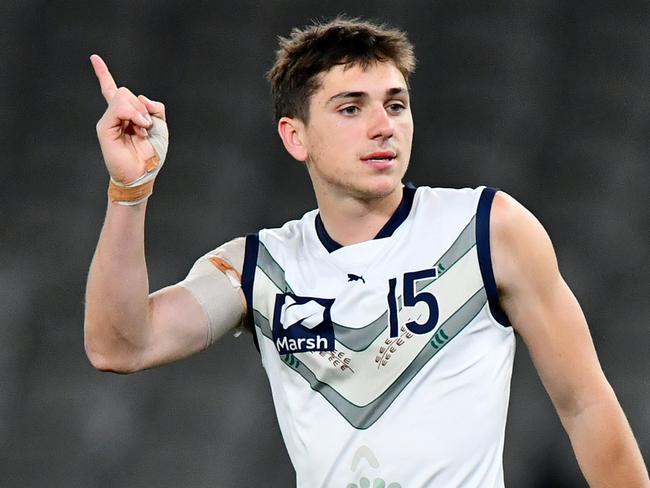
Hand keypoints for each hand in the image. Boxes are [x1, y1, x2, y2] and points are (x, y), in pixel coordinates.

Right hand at [90, 54, 166, 184]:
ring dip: (139, 112)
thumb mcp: (161, 127)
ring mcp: (108, 121)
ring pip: (123, 97)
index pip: (112, 90)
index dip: (103, 74)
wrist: (144, 172)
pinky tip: (139, 128)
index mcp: (126, 114)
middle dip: (141, 106)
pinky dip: (134, 114)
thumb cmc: (152, 153)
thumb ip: (155, 108)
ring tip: (142, 130)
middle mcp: (114, 116)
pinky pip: (119, 108)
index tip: (94, 58)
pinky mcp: (104, 128)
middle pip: (125, 92)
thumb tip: (141, 98)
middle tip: (146, 126)